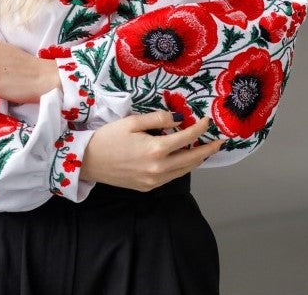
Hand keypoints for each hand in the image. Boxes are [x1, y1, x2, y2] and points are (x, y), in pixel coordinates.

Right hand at [80, 111, 225, 190]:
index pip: (186, 138)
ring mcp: (153, 180)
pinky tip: (183, 160)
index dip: (199, 129)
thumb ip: (157, 119)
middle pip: (191, 159)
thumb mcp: (131, 122)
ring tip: (206, 151)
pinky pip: (171, 177)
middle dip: (207, 150)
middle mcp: (158, 168)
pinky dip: (182, 168)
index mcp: (155, 149)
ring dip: (197, 160)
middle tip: (219, 142)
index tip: (207, 121)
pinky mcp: (147, 187)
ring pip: (184, 171)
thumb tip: (177, 119)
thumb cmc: (107, 138)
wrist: (88, 161)